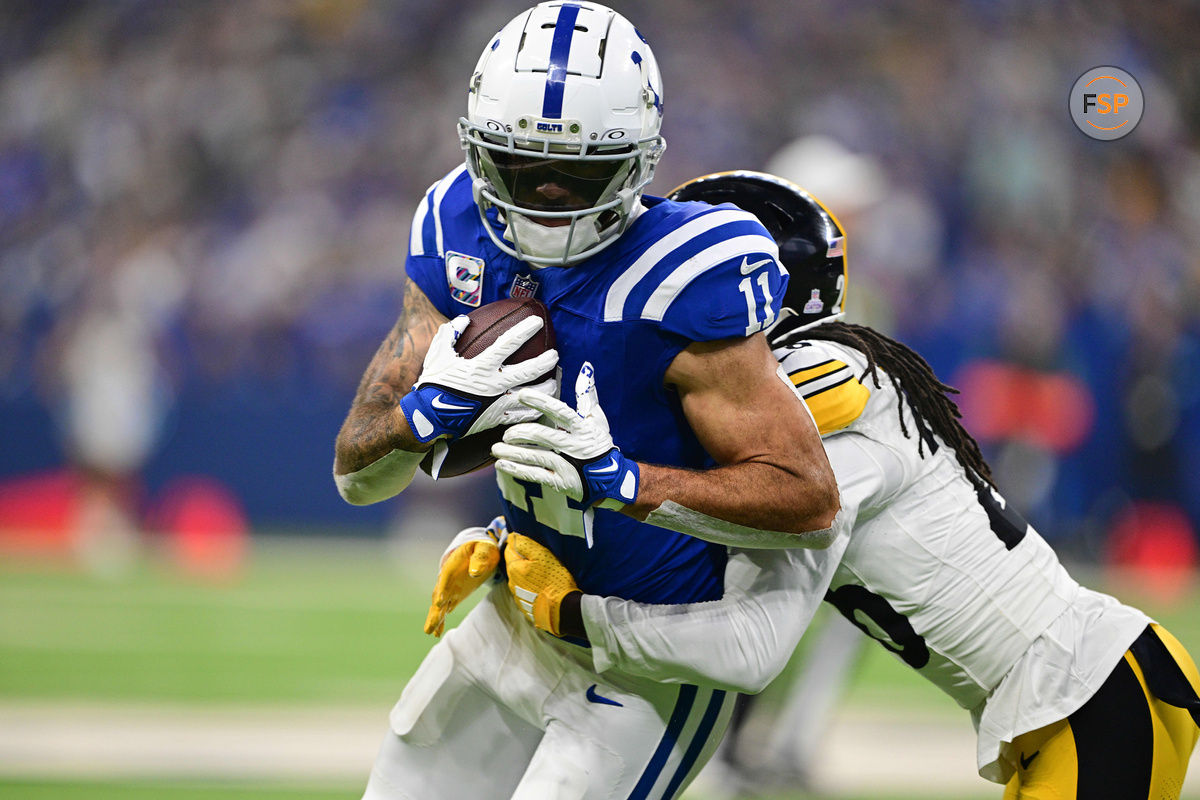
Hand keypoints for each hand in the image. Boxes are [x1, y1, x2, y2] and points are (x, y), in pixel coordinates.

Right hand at [400, 316, 558, 442]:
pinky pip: (520, 416)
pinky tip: (541, 406)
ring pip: (529, 396)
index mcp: (480, 365)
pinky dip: (533, 410)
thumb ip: (451, 334)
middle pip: (527, 371)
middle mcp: (493, 383)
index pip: (508, 343)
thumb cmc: (433, 384)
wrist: (427, 418)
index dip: (524, 330)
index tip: (537, 321)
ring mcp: (497, 403)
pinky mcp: (496, 419)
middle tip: (555, 355)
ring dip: (544, 388)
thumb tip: (463, 320)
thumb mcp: (437, 354)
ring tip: (554, 383)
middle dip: (544, 362)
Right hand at [423, 516, 507, 636]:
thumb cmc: (483, 549)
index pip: (445, 578)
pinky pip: (446, 609)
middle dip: (434, 610)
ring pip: (439, 605)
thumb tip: (474, 573)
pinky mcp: (455, 596)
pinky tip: (437, 633)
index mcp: (452, 565)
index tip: (439, 602)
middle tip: (430, 625)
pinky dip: (441, 621)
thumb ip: (480, 558)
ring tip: (430, 631)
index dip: (442, 589)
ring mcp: (450, 589)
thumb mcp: (484, 549)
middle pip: (438, 595)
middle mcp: (447, 579)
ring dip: (435, 618)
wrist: (482, 552)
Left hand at [492, 362, 639, 505]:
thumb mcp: (597, 419)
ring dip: (514, 452)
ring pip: (536, 456)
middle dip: (521, 433)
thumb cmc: (600, 444)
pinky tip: (502, 464)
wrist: (613, 479)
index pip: (561, 412)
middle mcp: (574, 445)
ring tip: (495, 448)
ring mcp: (568, 465)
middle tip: (506, 432)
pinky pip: (535, 475)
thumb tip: (585, 368)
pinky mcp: (561, 481)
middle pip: (544, 436)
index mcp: (582, 428)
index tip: (522, 394)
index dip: (542, 402)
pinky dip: (517, 469)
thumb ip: (587, 394)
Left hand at [504, 533, 579, 636]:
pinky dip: (530, 586)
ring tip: (542, 574)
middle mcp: (511, 582)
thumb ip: (525, 544)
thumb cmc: (554, 579)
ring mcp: (518, 595)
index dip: (519, 544)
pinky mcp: (525, 606)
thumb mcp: (542, 556)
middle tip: (540, 559)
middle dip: (523, 559)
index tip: (531, 545)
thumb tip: (512, 536)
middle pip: (514, 564)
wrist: (562, 609)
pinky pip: (524, 590)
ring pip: (518, 578)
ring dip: (526, 573)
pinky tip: (542, 586)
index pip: (509, 549)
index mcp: (513, 568)